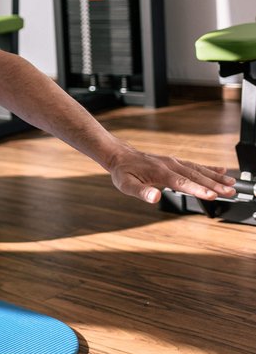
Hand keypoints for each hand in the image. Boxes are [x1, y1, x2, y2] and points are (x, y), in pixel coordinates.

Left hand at [107, 147, 236, 202]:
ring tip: (232, 184)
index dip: (197, 189)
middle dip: (214, 185)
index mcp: (159, 172)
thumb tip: (155, 198)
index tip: (212, 195)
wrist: (121, 156)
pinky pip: (195, 165)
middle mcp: (170, 165)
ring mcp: (174, 162)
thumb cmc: (123, 172)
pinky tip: (222, 170)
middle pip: (195, 176)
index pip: (182, 183)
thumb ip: (141, 192)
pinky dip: (209, 168)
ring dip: (216, 177)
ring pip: (198, 170)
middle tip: (230, 192)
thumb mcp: (126, 185)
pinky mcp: (176, 162)